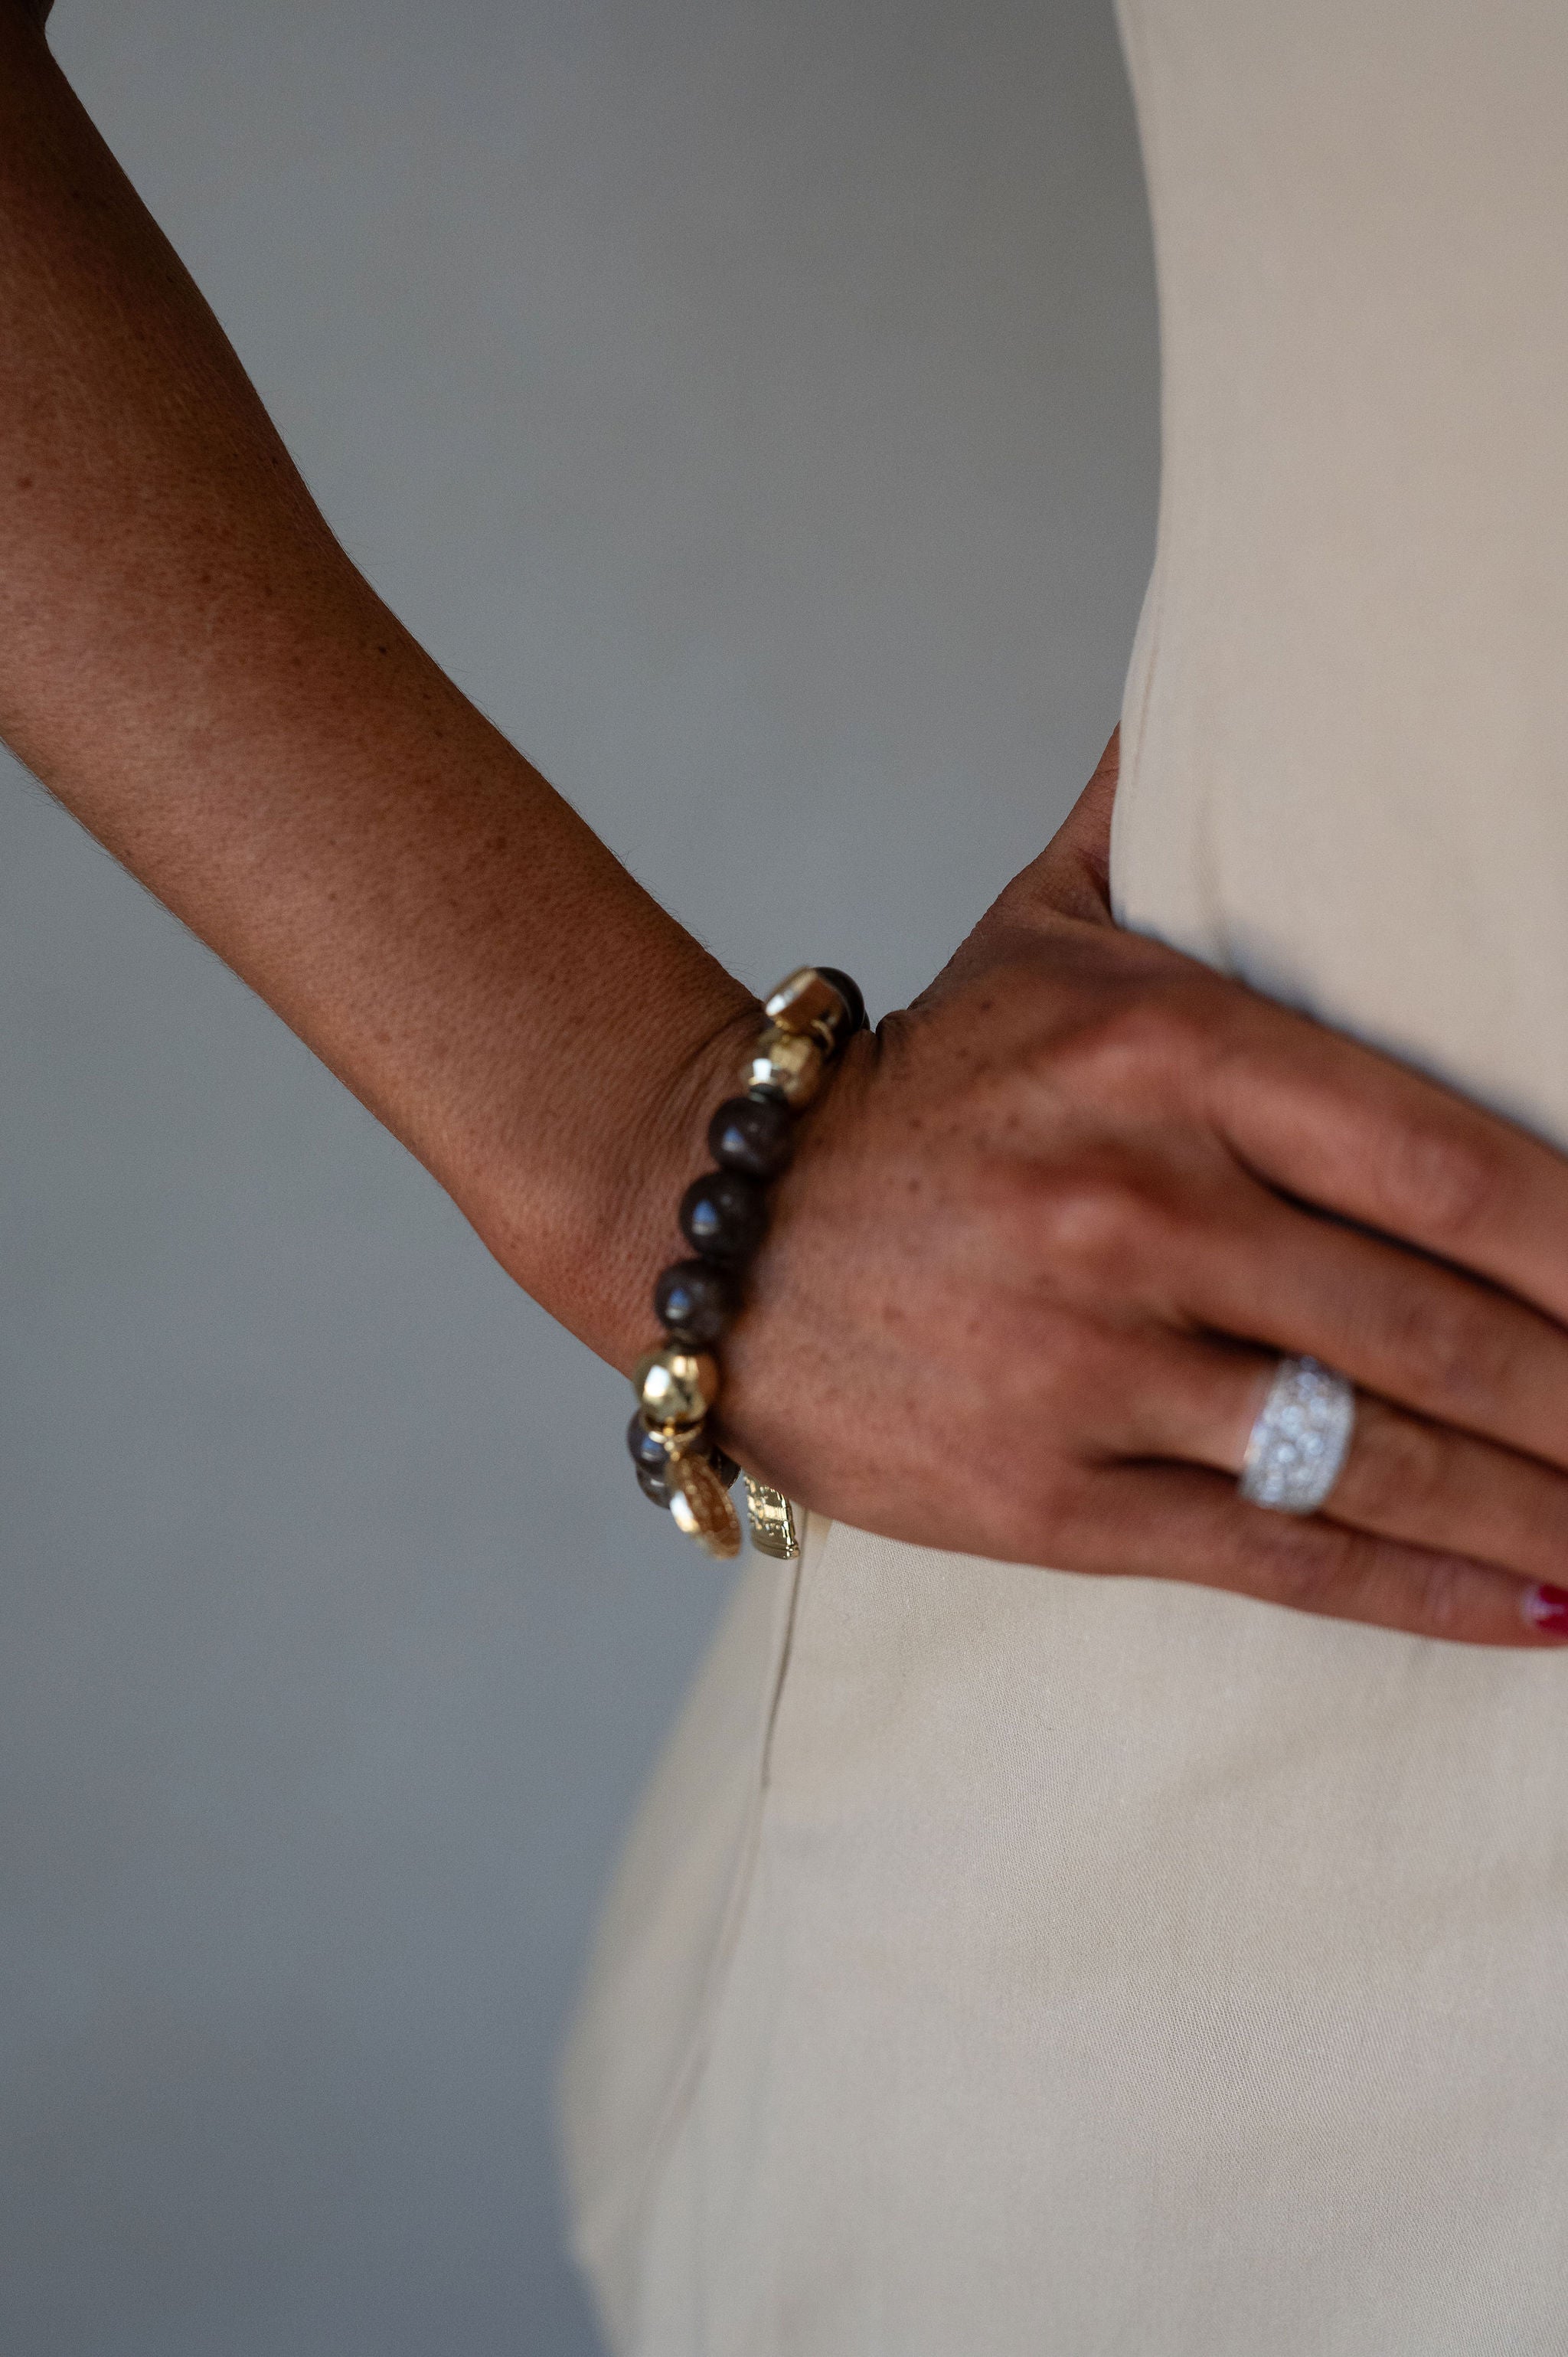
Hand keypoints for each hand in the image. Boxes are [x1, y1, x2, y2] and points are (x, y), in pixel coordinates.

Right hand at [720, 734, 1567, 1645]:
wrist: (707, 1220)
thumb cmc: (924, 1082)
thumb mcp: (1042, 922)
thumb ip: (1168, 805)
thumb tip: (1271, 630)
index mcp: (1165, 1055)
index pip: (1445, 1159)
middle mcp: (1136, 1210)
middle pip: (1440, 1328)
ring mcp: (1089, 1363)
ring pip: (1376, 1457)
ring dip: (1548, 1512)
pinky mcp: (1043, 1494)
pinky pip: (1274, 1554)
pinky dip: (1421, 1595)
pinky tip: (1535, 1615)